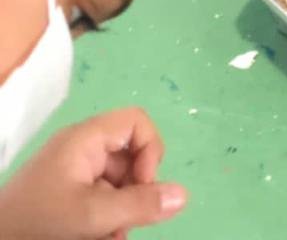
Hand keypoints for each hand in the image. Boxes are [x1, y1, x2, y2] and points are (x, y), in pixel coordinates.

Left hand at [0, 108, 185, 239]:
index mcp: (85, 139)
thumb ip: (139, 205)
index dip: (150, 151)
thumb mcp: (92, 215)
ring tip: (110, 239)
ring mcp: (71, 173)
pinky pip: (99, 199)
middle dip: (135, 193)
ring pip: (116, 184)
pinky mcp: (64, 195)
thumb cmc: (39, 224)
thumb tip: (184, 194)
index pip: (136, 123)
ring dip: (122, 214)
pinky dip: (105, 221)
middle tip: (125, 225)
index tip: (144, 188)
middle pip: (129, 157)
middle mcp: (80, 149)